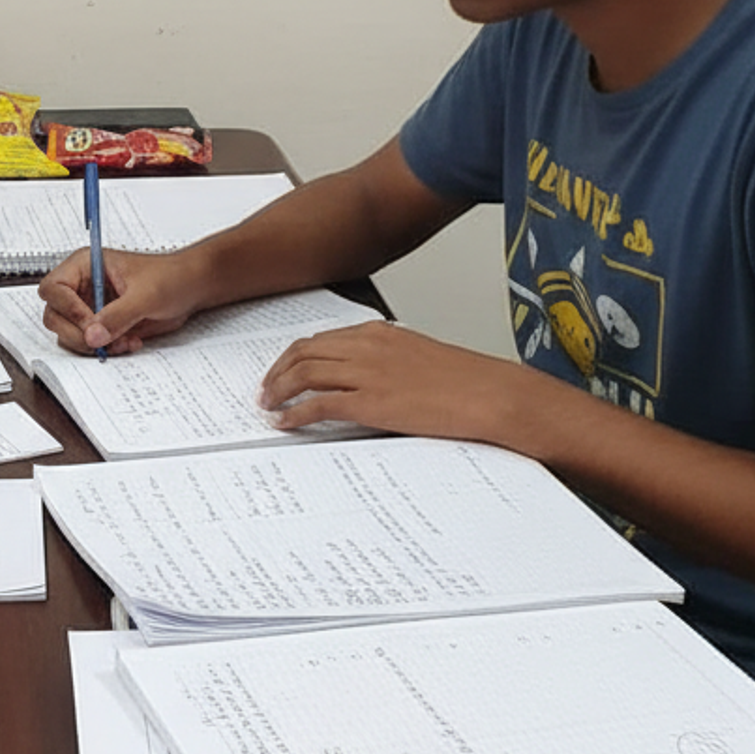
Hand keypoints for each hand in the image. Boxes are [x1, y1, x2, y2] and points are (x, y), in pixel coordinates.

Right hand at [37, 248, 201, 356]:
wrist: (191, 290)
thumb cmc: (171, 277)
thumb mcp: (145, 294)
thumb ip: (118, 315)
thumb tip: (93, 335)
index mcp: (86, 265)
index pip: (55, 288)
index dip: (68, 308)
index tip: (89, 323)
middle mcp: (83, 286)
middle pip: (55, 315)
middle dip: (77, 333)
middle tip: (101, 339)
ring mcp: (90, 307)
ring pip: (69, 334)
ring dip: (93, 344)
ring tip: (122, 340)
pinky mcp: (101, 326)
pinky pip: (89, 344)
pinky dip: (106, 349)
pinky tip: (128, 342)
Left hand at [259, 321, 547, 443]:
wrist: (489, 394)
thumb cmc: (465, 381)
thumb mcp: (420, 357)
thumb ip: (389, 360)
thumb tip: (368, 378)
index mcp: (378, 332)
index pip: (321, 338)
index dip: (294, 355)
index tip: (282, 369)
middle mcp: (366, 346)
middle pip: (303, 352)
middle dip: (277, 371)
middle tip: (265, 389)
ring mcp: (366, 373)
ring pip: (303, 374)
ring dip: (278, 391)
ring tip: (267, 406)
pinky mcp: (369, 401)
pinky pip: (317, 405)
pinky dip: (294, 413)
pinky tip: (285, 423)